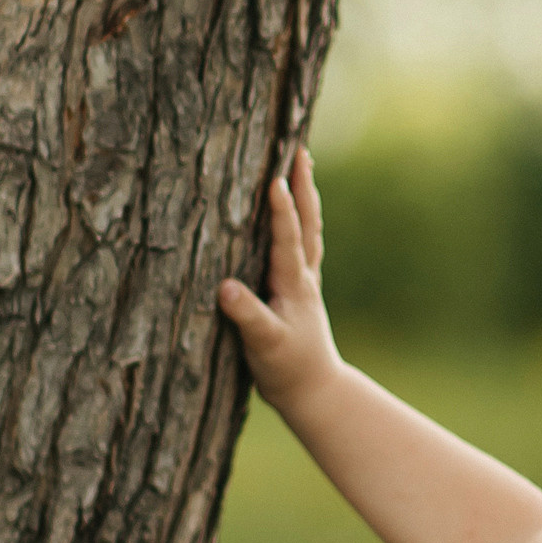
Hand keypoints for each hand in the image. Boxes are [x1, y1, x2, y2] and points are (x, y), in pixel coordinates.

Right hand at [219, 149, 341, 414]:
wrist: (314, 392)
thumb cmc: (287, 370)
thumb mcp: (265, 347)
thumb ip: (248, 318)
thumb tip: (227, 288)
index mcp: (294, 285)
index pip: (287, 239)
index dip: (281, 209)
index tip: (275, 178)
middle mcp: (304, 277)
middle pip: (307, 224)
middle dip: (303, 187)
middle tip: (300, 150)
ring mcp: (305, 283)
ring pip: (309, 231)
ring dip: (306, 198)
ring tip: (301, 166)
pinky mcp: (300, 292)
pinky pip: (303, 245)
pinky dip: (301, 222)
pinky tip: (296, 213)